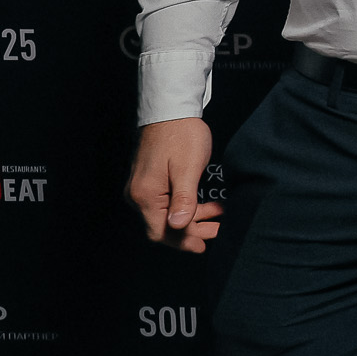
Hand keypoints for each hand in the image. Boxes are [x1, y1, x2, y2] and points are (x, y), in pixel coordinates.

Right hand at [128, 118, 222, 253]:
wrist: (170, 109)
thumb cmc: (180, 134)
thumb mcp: (188, 168)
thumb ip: (183, 199)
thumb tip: (178, 226)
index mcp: (145, 195)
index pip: (160, 232)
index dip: (182, 242)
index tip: (203, 246)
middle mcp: (138, 194)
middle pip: (162, 226)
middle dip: (191, 232)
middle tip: (217, 231)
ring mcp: (142, 187)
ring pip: (167, 214)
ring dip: (193, 218)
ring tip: (218, 215)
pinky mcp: (150, 180)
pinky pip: (166, 202)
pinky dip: (187, 206)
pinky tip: (206, 204)